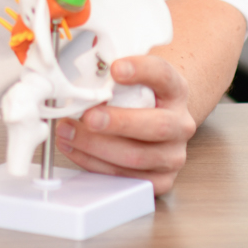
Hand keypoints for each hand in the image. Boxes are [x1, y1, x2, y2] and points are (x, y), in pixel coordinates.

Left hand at [54, 54, 197, 194]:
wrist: (161, 121)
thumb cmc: (141, 98)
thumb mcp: (134, 79)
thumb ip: (113, 77)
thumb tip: (77, 79)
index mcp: (176, 90)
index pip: (164, 75)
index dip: (141, 70)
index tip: (115, 68)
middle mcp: (180, 124)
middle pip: (156, 126)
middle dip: (117, 123)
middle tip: (88, 116)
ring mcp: (173, 155)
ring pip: (137, 157)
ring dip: (96, 146)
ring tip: (67, 132)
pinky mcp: (161, 180)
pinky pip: (126, 177)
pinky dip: (94, 164)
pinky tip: (75, 148)